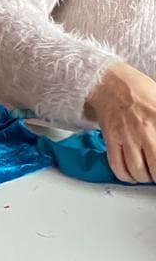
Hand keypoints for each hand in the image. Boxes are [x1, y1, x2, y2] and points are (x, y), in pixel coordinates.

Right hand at [87, 62, 155, 182]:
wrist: (109, 83)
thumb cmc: (138, 91)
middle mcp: (145, 130)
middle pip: (155, 167)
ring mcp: (126, 136)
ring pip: (137, 170)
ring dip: (144, 178)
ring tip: (148, 175)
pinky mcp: (111, 140)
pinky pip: (117, 166)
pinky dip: (125, 176)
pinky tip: (131, 175)